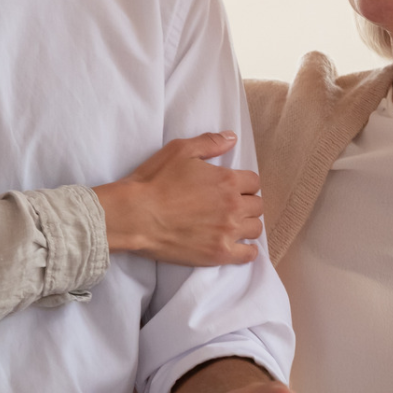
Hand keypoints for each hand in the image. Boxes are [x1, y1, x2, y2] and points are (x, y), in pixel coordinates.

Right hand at [94, 133, 263, 265]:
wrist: (135, 215)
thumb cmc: (154, 181)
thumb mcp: (180, 150)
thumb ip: (210, 143)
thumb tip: (232, 138)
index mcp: (227, 180)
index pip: (254, 182)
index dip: (243, 183)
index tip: (232, 187)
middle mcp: (233, 206)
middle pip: (257, 205)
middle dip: (246, 203)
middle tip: (229, 205)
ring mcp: (228, 232)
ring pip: (255, 228)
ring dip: (246, 224)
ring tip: (231, 224)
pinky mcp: (219, 254)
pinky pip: (248, 255)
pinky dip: (247, 250)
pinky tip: (238, 245)